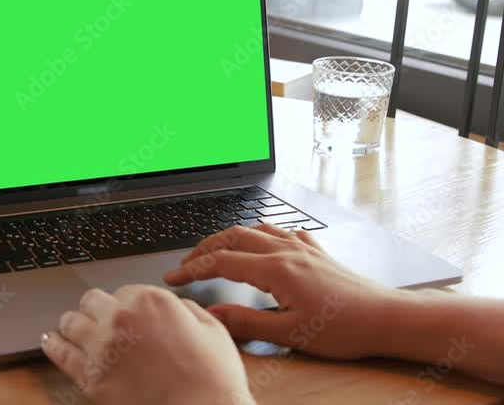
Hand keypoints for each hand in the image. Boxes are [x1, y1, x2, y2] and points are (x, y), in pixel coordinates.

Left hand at [42, 285, 252, 404]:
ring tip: (73, 328)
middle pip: (92, 301)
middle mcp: (121, 318)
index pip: (125, 291)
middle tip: (101, 319)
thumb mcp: (212, 331)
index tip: (129, 313)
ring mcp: (101, 347)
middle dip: (98, 309)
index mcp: (151, 301)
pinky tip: (51, 341)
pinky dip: (53, 344)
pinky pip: (59, 353)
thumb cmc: (212, 381)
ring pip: (70, 322)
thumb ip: (186, 310)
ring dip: (74, 324)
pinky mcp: (89, 377)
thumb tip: (175, 306)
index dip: (128, 304)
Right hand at [163, 223, 404, 359]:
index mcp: (276, 269)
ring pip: (256, 229)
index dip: (192, 269)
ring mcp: (303, 248)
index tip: (174, 278)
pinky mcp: (317, 252)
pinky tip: (264, 242)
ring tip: (216, 249)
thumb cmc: (345, 328)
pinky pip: (282, 231)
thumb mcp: (289, 332)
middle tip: (187, 263)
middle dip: (205, 247)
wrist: (388, 317)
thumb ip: (246, 322)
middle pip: (233, 236)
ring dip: (230, 237)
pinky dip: (262, 233)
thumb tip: (211, 314)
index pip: (221, 262)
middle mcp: (287, 251)